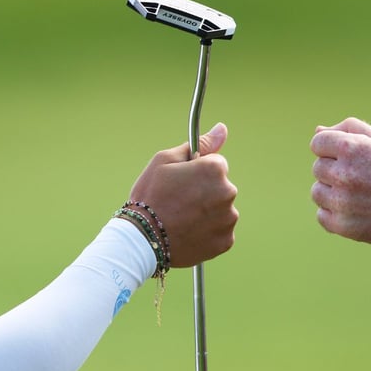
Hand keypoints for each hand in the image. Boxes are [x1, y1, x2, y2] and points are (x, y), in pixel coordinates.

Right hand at [127, 123, 238, 266]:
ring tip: (181, 219)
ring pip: (221, 210)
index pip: (216, 164)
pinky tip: (188, 232)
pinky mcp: (225, 242)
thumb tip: (222, 128)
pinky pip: (220, 232)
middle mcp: (228, 192)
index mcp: (215, 169)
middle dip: (204, 192)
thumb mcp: (165, 160)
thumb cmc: (150, 195)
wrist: (142, 238)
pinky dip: (207, 233)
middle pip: (220, 187)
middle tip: (179, 202)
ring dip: (207, 213)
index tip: (181, 183)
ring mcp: (228, 219)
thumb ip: (199, 144)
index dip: (196, 172)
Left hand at [310, 117, 370, 250]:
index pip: (318, 142)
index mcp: (353, 148)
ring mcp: (342, 202)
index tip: (351, 158)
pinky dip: (335, 215)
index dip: (333, 149)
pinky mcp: (344, 226)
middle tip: (365, 178)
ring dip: (333, 193)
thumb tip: (319, 130)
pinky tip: (358, 211)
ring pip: (318, 192)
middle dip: (336, 170)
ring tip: (363, 196)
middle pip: (318, 167)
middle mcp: (344, 174)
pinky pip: (322, 216)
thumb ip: (352, 130)